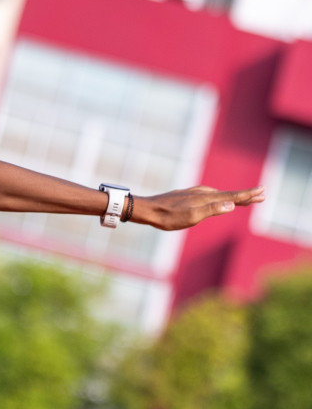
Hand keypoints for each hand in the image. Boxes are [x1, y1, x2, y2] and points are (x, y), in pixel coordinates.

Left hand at [132, 186, 263, 230]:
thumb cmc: (168, 217)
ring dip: (232, 196)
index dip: (247, 195)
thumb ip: (212, 210)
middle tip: (261, 194)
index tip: (262, 191)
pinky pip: (208, 194)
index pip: (232, 196)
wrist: (146, 209)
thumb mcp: (191, 217)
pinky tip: (216, 198)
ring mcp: (193, 193)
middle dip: (244, 195)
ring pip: (218, 194)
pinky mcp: (186, 195)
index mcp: (206, 198)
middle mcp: (202, 193)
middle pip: (228, 194)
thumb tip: (232, 204)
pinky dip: (219, 196)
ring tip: (243, 199)